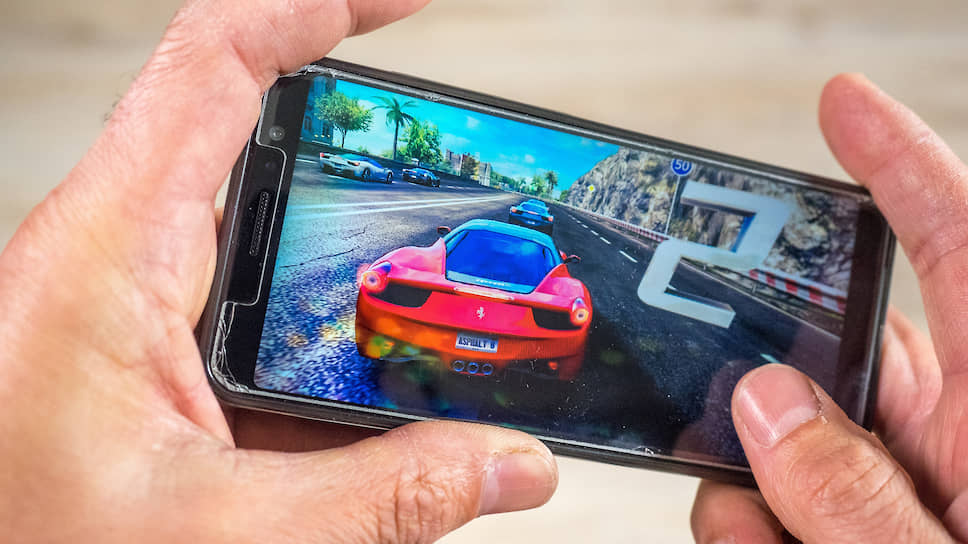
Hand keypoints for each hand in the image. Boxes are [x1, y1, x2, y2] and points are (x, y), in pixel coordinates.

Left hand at [0, 1, 556, 541]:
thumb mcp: (225, 534)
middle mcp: (117, 258)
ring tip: (430, 265)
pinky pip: (251, 295)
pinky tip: (372, 357)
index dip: (317, 7)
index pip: (216, 64)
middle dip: (355, 132)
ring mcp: (133, 302)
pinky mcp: (149, 350)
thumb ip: (385, 497)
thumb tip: (508, 464)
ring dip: (347, 238)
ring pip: (258, 223)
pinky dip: (324, 312)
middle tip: (442, 150)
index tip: (406, 1)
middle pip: (247, 129)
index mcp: (109, 259)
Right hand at [691, 74, 967, 542]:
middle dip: (770, 386)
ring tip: (760, 538)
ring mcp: (905, 494)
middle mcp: (959, 444)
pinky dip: (753, 529)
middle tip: (729, 434)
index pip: (960, 250)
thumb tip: (773, 410)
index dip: (902, 165)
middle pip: (840, 362)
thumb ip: (867, 504)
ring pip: (792, 447)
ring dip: (753, 489)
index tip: (844, 106)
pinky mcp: (863, 531)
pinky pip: (781, 511)